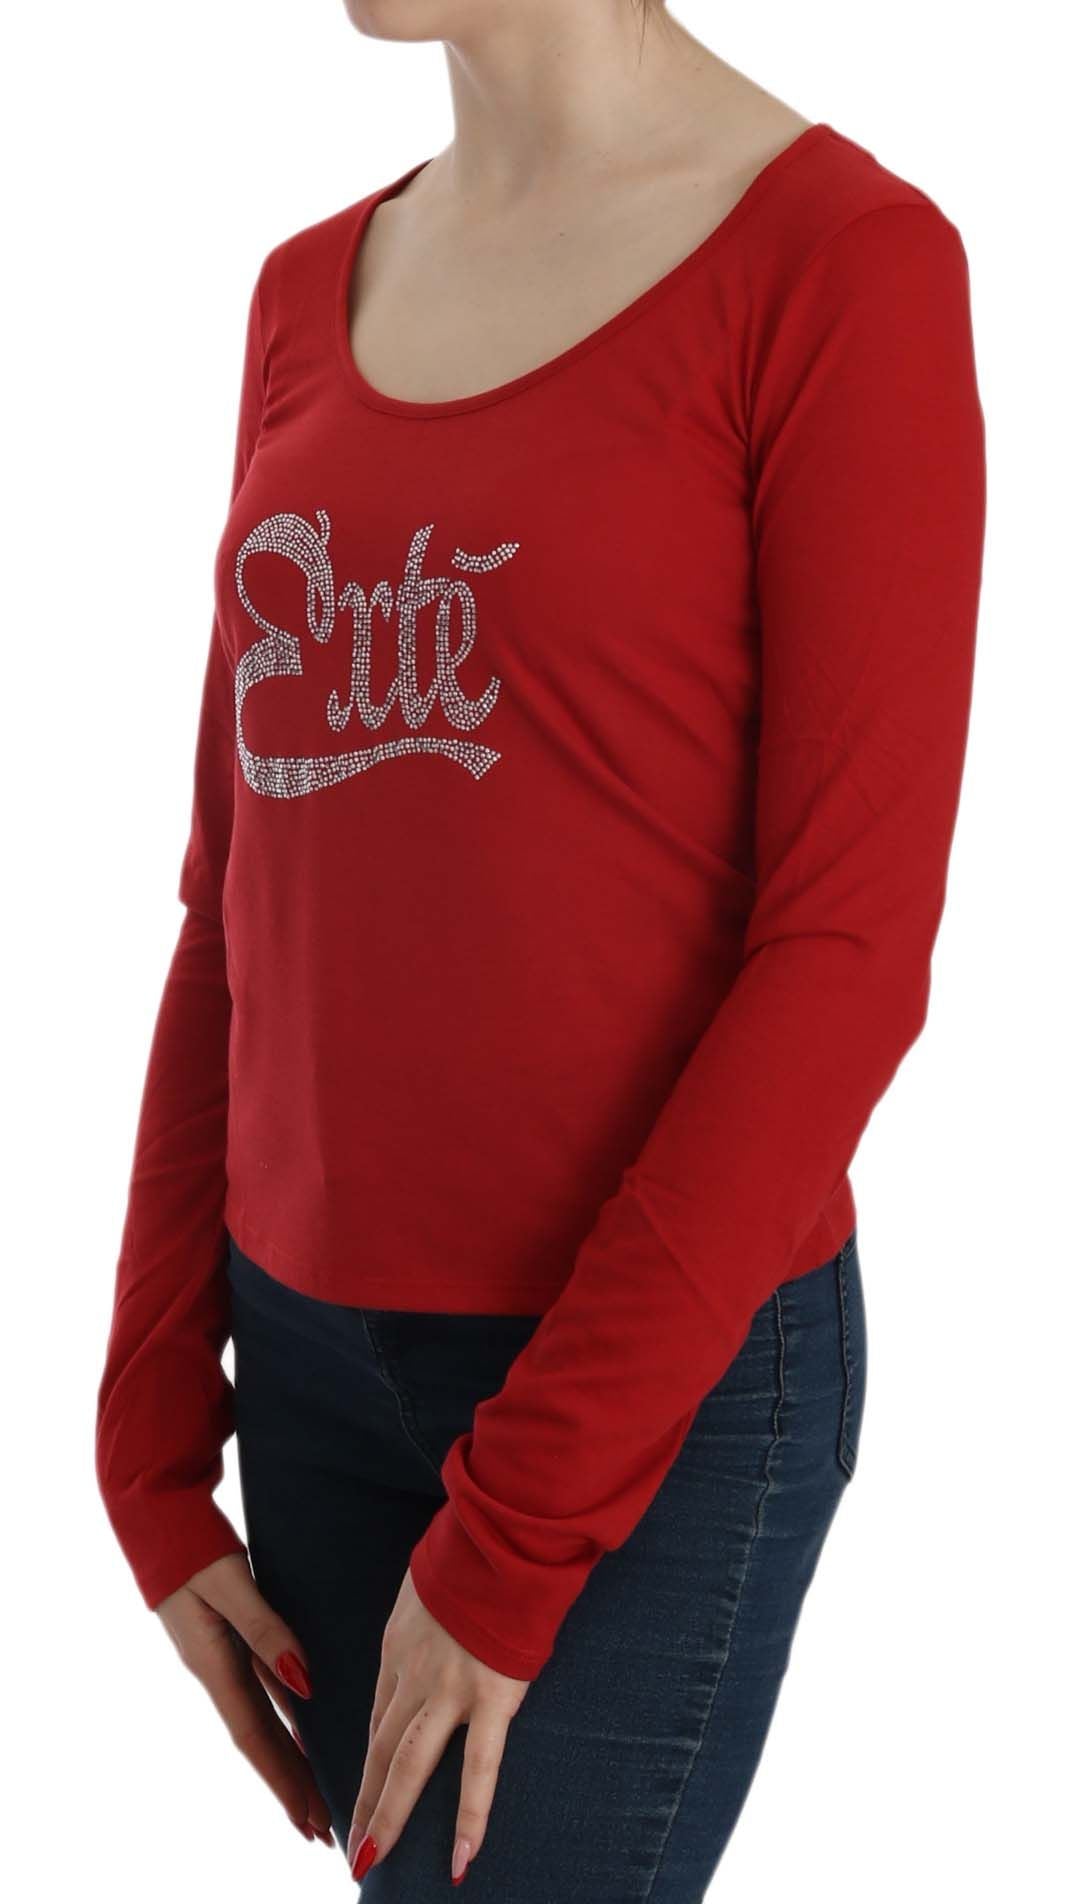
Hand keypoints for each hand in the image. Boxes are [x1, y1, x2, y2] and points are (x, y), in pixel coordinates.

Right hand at [156, 1551, 333, 1847]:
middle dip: (289, 1782)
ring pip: (263, 1716)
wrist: (156, 1513)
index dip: (281, 1780)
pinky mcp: (227, 1635)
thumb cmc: (192, 1546)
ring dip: (289, 1754)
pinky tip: (307, 1723)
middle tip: (321, 1828)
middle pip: (260, 1738)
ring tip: (318, 1790)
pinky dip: (285, 1712)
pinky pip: (262, 1686)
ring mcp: (220, 1654)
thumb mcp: (229, 1583)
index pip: (253, 1737)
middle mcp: (216, 1669)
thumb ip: (265, 1628)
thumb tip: (302, 1681)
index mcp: (212, 1665)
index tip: (308, 1818)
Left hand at [346, 1564, 529, 1884]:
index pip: (378, 1712)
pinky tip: (461, 1857)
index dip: (369, 1755)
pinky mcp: (492, 1696)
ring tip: (372, 1859)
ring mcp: (449, 1688)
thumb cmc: (475, 1549)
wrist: (504, 1535)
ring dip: (389, 1815)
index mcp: (398, 1644)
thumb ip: (428, 1611)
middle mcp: (413, 1672)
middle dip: (365, 1799)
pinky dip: (470, 1816)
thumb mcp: (429, 1581)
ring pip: (409, 1763)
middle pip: (381, 1746)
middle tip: (353, 1847)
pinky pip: (480, 1768)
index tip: (362, 1786)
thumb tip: (434, 1617)